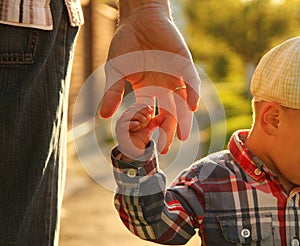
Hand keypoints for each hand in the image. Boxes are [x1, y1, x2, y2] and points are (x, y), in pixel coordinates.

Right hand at [99, 0, 199, 153]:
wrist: (138, 19)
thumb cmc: (125, 44)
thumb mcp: (116, 71)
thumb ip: (113, 93)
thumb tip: (103, 116)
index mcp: (147, 91)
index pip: (149, 114)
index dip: (148, 129)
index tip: (144, 144)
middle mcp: (162, 87)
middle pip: (167, 113)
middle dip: (166, 130)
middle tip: (164, 147)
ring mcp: (174, 77)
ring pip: (181, 102)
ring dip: (183, 118)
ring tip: (181, 136)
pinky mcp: (184, 64)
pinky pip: (190, 81)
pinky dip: (191, 93)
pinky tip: (191, 105)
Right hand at [116, 104, 163, 159]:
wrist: (137, 151)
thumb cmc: (141, 137)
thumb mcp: (148, 126)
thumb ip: (152, 120)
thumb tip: (161, 113)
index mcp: (129, 115)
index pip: (135, 107)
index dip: (143, 107)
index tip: (152, 110)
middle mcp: (123, 119)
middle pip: (131, 110)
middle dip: (141, 111)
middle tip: (149, 116)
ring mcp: (120, 125)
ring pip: (127, 116)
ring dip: (137, 116)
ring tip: (145, 120)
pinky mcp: (120, 133)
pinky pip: (123, 126)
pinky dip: (130, 123)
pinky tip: (137, 124)